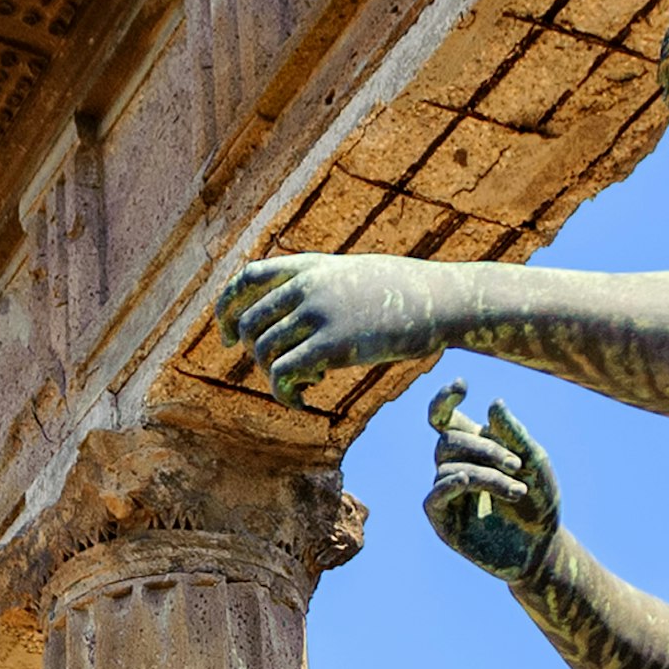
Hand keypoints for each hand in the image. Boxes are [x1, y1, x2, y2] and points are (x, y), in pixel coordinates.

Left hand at [216, 253, 468, 403]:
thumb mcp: (354, 274)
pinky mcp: (334, 345)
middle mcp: (307, 286)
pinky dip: (284, 395)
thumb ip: (320, 286)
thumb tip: (296, 313)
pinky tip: (302, 402)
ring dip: (274, 378)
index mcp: (309, 266)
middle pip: (248, 324)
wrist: (443, 299)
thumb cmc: (405, 293)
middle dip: (254, 355)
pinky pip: (284, 375)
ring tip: (304, 384)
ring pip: (263, 352)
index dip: (226, 309)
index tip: (225, 337)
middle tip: (280, 372)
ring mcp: (319, 313)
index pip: (246, 279)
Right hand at [423, 383, 558, 579]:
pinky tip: (467, 482)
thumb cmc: (540, 502)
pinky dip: (449, 485)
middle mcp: (455, 466)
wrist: (542, 547)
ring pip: (449, 467)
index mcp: (474, 447)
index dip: (445, 400)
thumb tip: (493, 404)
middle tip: (518, 465)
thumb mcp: (535, 463)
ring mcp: (447, 494)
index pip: (444, 418)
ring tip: (517, 490)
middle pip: (448, 440)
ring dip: (486, 474)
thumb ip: (515, 435)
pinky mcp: (444, 521)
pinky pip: (434, 496)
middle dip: (484, 448)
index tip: (462, 385)